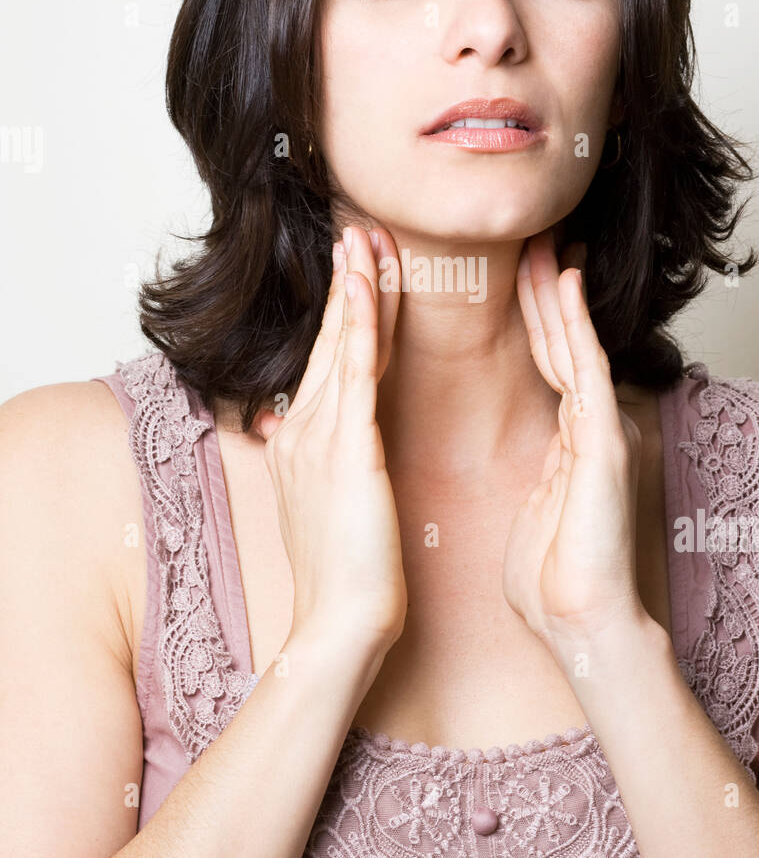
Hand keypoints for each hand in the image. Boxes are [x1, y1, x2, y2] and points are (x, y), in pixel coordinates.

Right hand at [254, 225, 406, 652]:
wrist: (340, 624)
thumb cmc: (346, 577)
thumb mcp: (323, 510)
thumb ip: (314, 465)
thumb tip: (292, 435)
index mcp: (300, 444)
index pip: (328, 365)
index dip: (344, 316)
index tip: (360, 273)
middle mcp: (301, 431)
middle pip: (328, 342)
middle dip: (348, 286)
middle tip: (361, 233)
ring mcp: (319, 438)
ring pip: (339, 345)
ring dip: (354, 288)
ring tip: (366, 238)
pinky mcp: (346, 450)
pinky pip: (353, 371)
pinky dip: (358, 323)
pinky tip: (367, 285)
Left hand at [502, 229, 644, 652]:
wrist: (580, 624)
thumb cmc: (552, 583)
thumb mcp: (530, 514)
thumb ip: (535, 483)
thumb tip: (528, 479)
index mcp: (567, 443)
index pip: (545, 366)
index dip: (532, 319)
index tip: (513, 278)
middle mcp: (587, 429)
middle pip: (559, 345)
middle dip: (543, 292)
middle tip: (531, 240)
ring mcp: (598, 432)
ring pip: (573, 345)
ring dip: (556, 293)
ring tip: (543, 244)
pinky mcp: (602, 442)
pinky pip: (585, 370)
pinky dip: (574, 323)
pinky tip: (563, 282)